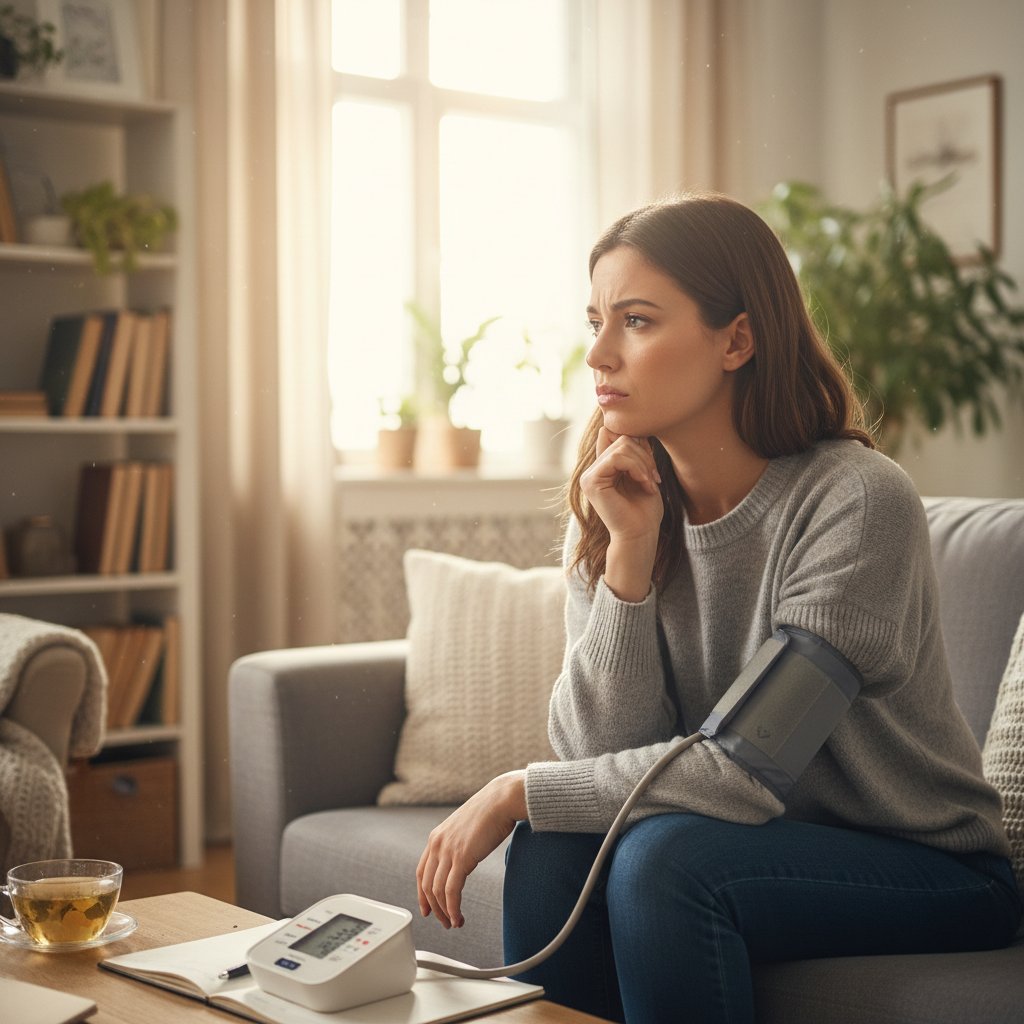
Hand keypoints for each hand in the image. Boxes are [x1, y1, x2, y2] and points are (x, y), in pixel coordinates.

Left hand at [416, 771, 526, 928]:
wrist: (502, 799)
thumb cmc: (490, 811)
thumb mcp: (466, 828)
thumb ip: (458, 843)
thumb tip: (463, 859)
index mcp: (436, 837)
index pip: (421, 872)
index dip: (423, 894)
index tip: (428, 909)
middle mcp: (437, 844)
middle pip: (427, 885)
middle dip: (434, 908)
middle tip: (445, 922)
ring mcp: (448, 850)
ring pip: (438, 891)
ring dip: (445, 912)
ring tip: (455, 923)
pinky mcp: (462, 858)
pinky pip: (452, 891)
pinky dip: (453, 908)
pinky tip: (459, 917)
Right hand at [581, 428, 663, 599]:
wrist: (641, 535)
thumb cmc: (644, 509)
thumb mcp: (643, 472)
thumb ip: (633, 451)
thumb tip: (633, 427)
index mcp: (601, 466)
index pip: (615, 433)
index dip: (638, 441)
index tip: (650, 465)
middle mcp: (591, 469)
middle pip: (621, 436)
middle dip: (644, 454)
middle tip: (655, 478)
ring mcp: (588, 475)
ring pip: (622, 446)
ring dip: (644, 463)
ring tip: (651, 483)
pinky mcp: (591, 481)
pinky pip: (617, 457)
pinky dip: (637, 468)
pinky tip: (645, 485)